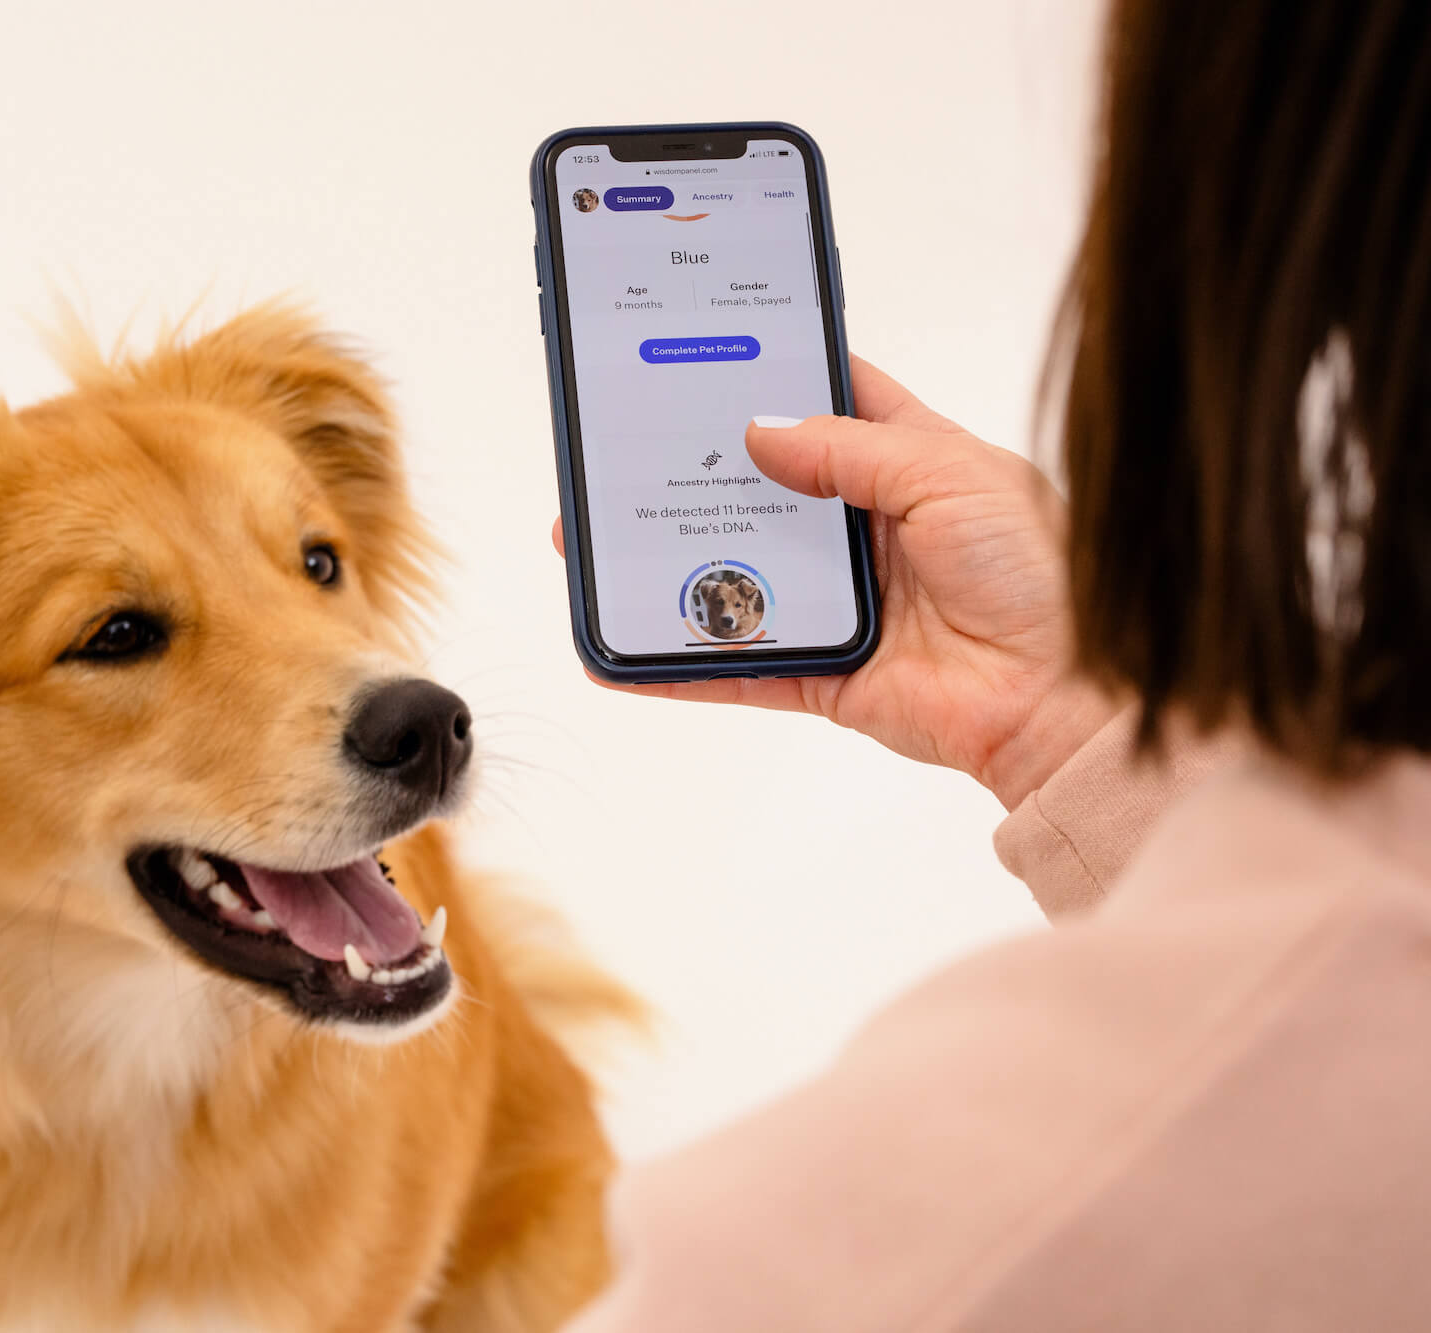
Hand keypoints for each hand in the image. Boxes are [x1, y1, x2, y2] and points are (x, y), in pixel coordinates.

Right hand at [553, 357, 1118, 809]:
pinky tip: (623, 652)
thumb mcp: (951, 476)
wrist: (1073, 700)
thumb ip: (851, 451)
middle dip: (699, 473)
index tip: (708, 357)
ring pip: (740, 576)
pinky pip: (740, 667)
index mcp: (915, 463)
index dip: (775, 379)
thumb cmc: (1046, 575)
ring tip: (599, 541)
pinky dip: (680, 665)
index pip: (832, 405)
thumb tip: (762, 432)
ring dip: (674, 563)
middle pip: (766, 492)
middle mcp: (873, 530)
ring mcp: (847, 603)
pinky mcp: (830, 674)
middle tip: (628, 450)